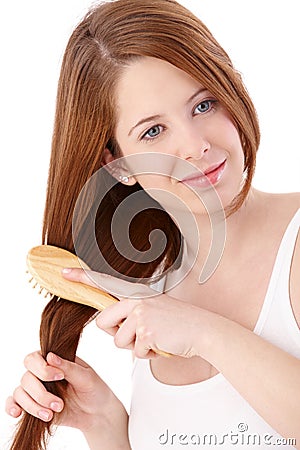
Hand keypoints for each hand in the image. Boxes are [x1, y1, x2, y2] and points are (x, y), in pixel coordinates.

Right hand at [5, 351, 124, 433]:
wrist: (96, 413)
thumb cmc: (93, 389)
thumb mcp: (86, 377)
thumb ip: (68, 367)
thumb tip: (50, 356)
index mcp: (54, 361)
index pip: (34, 358)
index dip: (42, 368)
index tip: (59, 377)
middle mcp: (41, 373)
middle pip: (26, 378)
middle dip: (40, 393)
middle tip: (59, 404)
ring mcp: (36, 390)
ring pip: (20, 393)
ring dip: (33, 406)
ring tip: (51, 414)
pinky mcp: (33, 405)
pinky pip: (15, 403)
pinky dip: (12, 407)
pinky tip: (18, 413)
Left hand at [63, 269, 207, 358]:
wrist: (202, 329)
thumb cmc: (176, 323)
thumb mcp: (152, 310)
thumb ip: (130, 313)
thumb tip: (109, 324)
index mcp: (136, 293)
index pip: (104, 282)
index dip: (82, 276)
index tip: (63, 271)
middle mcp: (136, 300)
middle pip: (103, 322)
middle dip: (116, 334)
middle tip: (138, 333)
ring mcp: (141, 314)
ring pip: (118, 341)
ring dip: (135, 347)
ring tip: (155, 338)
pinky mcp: (146, 331)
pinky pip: (134, 352)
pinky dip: (147, 354)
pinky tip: (162, 344)